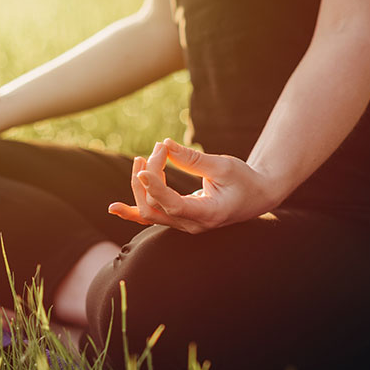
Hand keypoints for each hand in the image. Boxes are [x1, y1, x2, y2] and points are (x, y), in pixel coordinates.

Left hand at [108, 138, 281, 233]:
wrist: (256, 197)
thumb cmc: (245, 180)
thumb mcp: (224, 166)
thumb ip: (193, 159)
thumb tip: (164, 144)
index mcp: (209, 214)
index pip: (174, 205)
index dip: (156, 187)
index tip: (143, 167)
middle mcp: (192, 225)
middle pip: (155, 206)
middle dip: (149, 177)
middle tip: (157, 150)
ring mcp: (183, 225)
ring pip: (149, 212)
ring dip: (139, 187)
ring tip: (139, 160)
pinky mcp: (177, 220)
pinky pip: (150, 218)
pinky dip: (131, 212)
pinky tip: (114, 208)